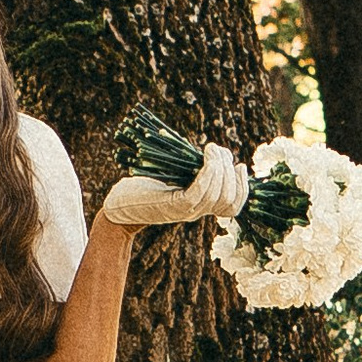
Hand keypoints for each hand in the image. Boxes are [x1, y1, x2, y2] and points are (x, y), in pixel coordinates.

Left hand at [99, 140, 247, 230]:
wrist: (118, 207)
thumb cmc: (142, 188)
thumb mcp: (173, 177)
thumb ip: (192, 170)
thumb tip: (215, 153)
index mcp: (199, 207)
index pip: (234, 206)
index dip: (243, 186)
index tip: (240, 164)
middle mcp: (196, 212)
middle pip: (229, 198)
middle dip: (230, 171)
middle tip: (217, 150)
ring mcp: (186, 211)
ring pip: (217, 194)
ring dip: (220, 167)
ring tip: (211, 149)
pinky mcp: (173, 206)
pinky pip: (200, 191)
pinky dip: (209, 171)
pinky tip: (206, 155)